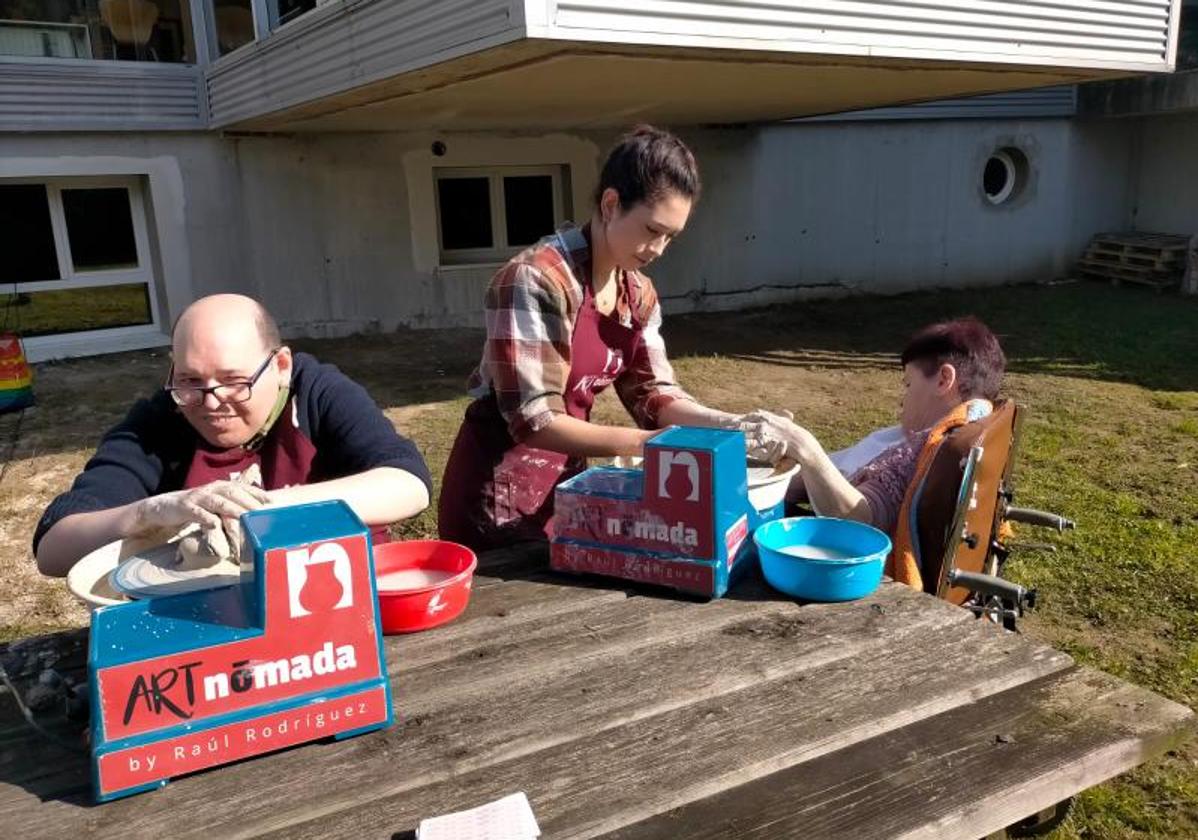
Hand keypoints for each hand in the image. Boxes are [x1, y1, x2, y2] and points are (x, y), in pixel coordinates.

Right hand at [130, 480, 269, 540]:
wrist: (163, 508)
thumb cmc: (195, 507)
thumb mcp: (215, 504)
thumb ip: (231, 505)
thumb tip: (253, 513)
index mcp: (219, 487)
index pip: (242, 488)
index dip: (256, 492)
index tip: (271, 501)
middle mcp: (210, 490)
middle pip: (232, 492)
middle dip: (248, 501)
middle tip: (261, 511)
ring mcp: (197, 498)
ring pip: (217, 501)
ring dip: (231, 508)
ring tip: (244, 515)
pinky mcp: (184, 508)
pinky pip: (196, 512)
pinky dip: (205, 517)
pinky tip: (213, 524)